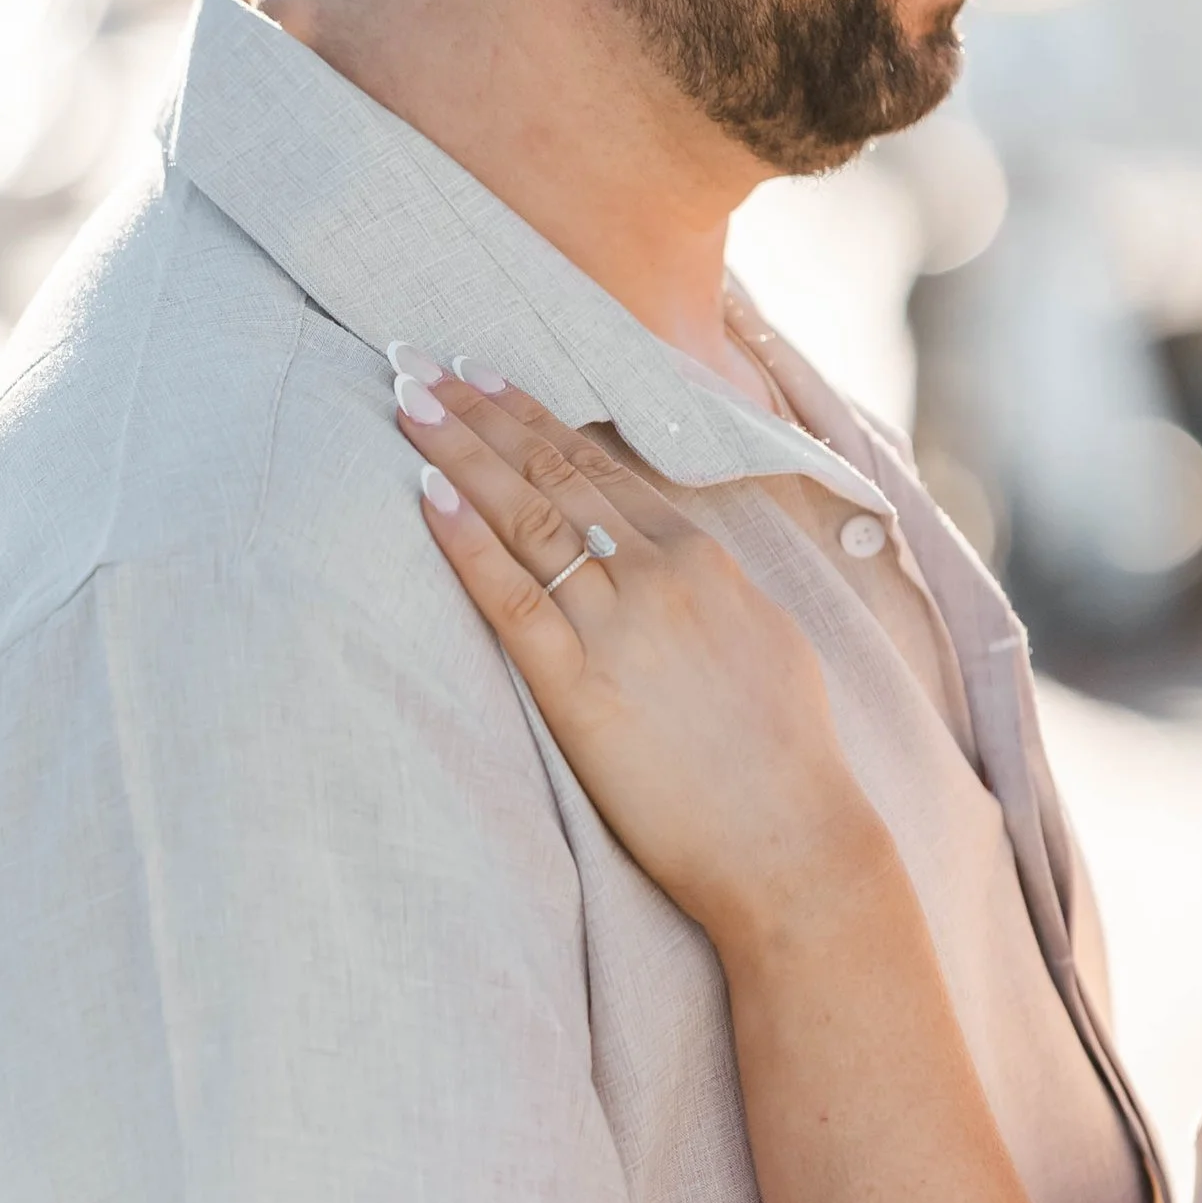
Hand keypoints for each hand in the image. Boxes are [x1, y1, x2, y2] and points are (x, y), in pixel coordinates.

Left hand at [389, 361, 897, 961]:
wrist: (793, 842)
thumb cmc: (787, 759)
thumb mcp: (767, 642)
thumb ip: (716, 593)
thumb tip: (683, 569)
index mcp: (705, 560)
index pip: (604, 469)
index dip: (537, 418)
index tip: (488, 378)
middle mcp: (660, 574)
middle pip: (554, 472)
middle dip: (482, 411)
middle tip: (422, 360)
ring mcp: (618, 626)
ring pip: (526, 515)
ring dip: (460, 451)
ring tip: (408, 400)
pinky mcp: (578, 687)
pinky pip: (510, 595)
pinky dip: (464, 539)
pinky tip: (425, 492)